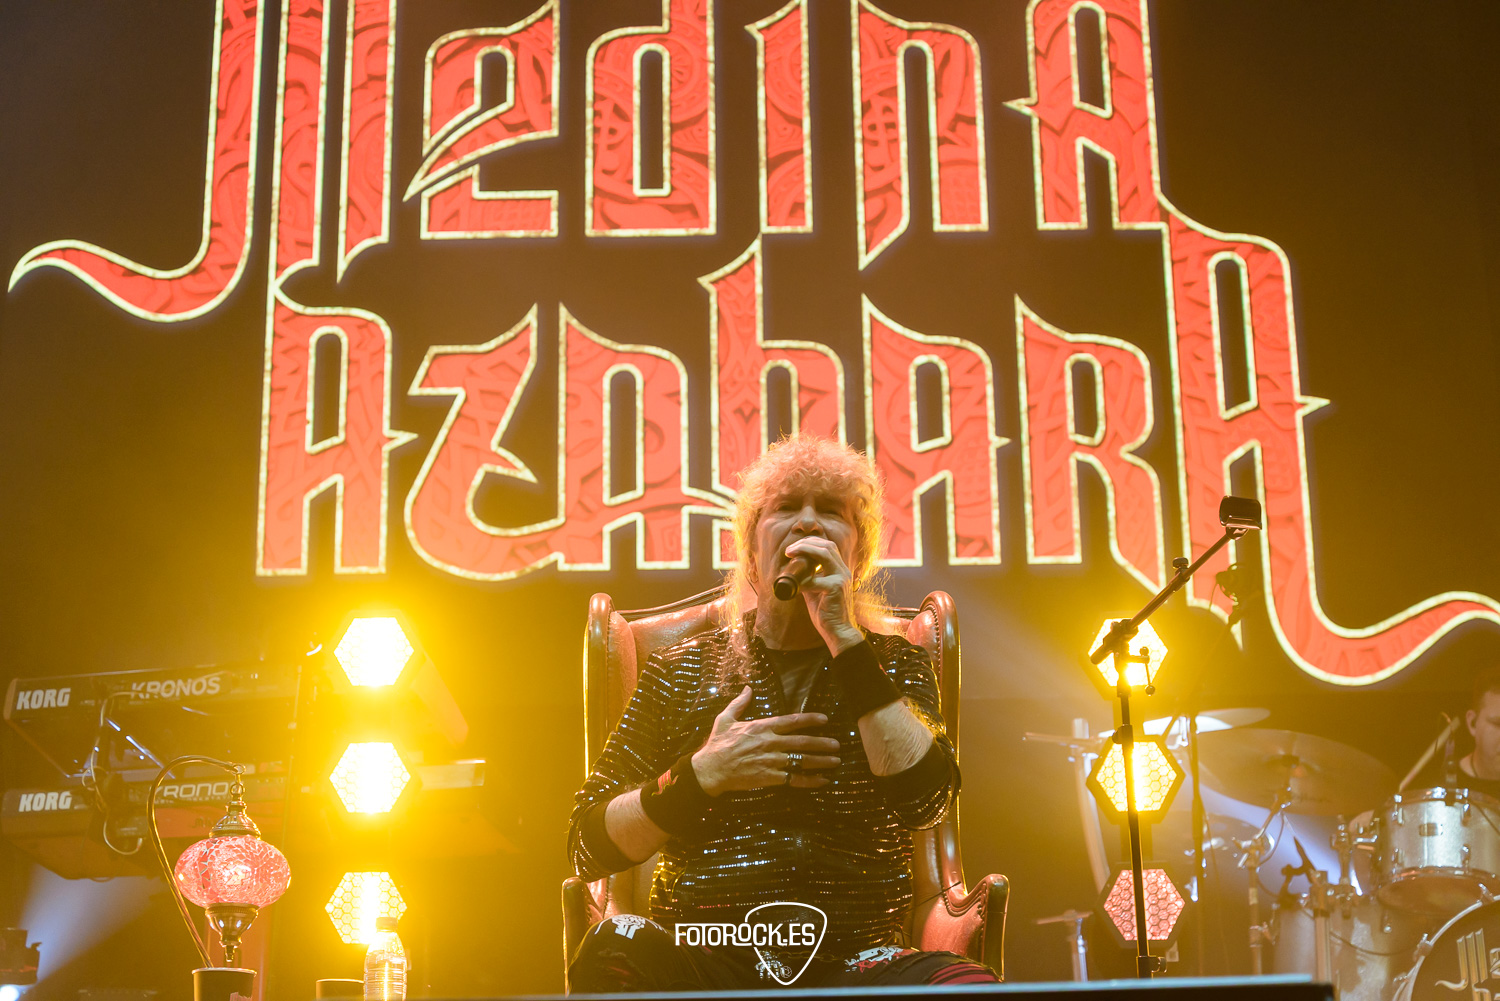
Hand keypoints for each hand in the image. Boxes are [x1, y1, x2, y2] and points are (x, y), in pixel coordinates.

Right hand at [691, 687, 840, 795]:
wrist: (710, 769)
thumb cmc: (717, 743)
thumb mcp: (726, 718)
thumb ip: (740, 703)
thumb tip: (748, 688)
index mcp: (762, 727)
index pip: (791, 721)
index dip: (810, 720)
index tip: (824, 720)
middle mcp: (770, 743)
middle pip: (802, 742)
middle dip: (822, 743)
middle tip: (837, 744)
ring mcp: (771, 761)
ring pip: (801, 761)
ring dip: (821, 761)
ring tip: (836, 761)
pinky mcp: (770, 777)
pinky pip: (794, 779)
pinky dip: (810, 781)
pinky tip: (822, 780)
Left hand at [785, 536, 863, 654]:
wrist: (838, 631)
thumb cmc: (827, 613)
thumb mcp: (816, 591)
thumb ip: (809, 579)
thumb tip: (794, 572)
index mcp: (840, 570)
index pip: (829, 547)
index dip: (811, 543)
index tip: (794, 548)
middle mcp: (843, 571)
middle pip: (827, 546)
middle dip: (806, 543)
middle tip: (789, 550)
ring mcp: (841, 579)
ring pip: (825, 553)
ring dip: (805, 550)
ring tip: (790, 554)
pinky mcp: (836, 589)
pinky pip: (815, 579)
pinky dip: (802, 581)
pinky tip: (795, 586)